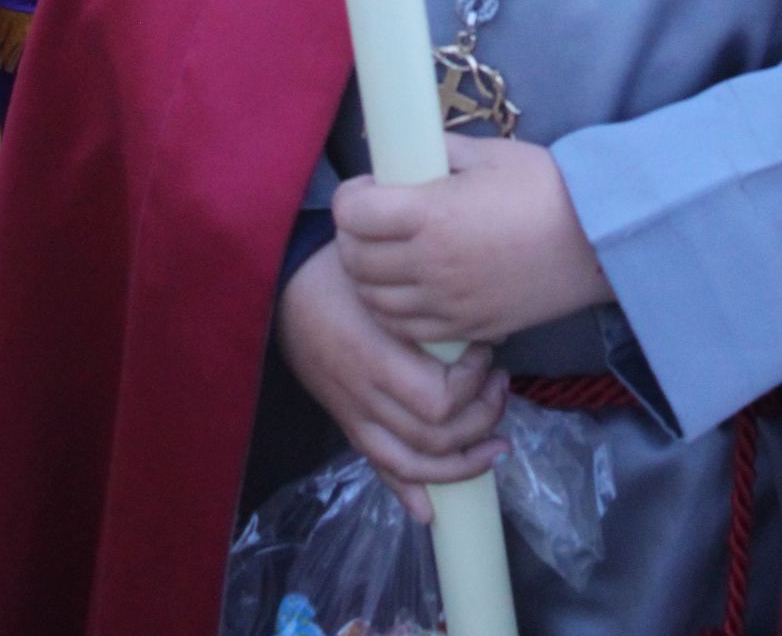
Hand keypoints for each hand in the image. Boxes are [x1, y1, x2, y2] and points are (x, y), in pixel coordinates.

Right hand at [276, 243, 508, 520]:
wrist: (280, 284)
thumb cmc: (336, 270)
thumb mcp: (382, 279)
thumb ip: (428, 306)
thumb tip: (490, 325)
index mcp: (376, 359)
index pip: (440, 401)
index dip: (473, 384)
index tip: (486, 351)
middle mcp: (365, 397)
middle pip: (435, 438)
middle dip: (481, 419)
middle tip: (501, 384)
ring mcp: (354, 415)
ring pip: (411, 465)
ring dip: (460, 465)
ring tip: (497, 445)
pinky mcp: (346, 421)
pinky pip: (377, 467)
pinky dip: (406, 492)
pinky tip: (431, 511)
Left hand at [332, 136, 613, 349]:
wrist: (597, 240)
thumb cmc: (546, 187)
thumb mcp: (488, 155)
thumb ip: (439, 153)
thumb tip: (408, 153)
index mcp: (431, 214)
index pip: (354, 214)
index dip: (352, 197)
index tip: (367, 188)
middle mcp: (429, 265)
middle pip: (355, 260)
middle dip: (353, 237)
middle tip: (371, 220)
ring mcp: (446, 304)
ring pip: (374, 301)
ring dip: (369, 277)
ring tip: (387, 255)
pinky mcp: (465, 329)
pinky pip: (407, 329)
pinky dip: (395, 310)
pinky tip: (410, 289)